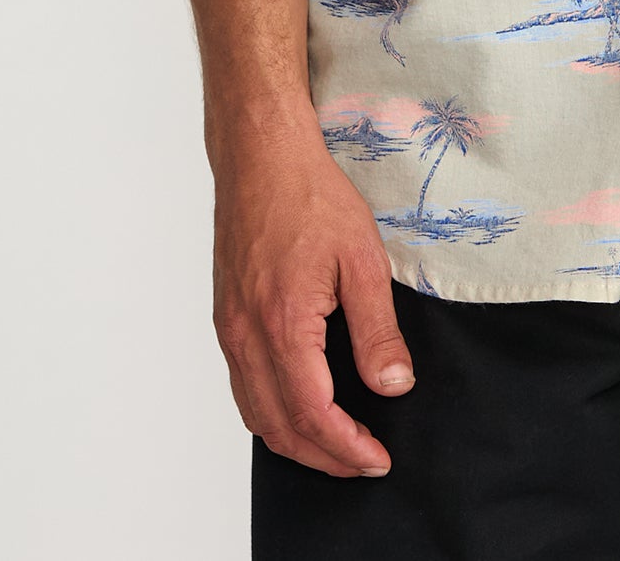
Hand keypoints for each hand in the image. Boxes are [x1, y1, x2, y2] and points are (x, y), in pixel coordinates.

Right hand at [212, 125, 413, 476]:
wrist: (261, 156)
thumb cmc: (309, 195)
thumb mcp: (362, 257)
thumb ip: (377, 329)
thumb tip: (393, 385)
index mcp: (284, 324)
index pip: (313, 413)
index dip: (346, 447)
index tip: (376, 459)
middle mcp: (248, 335)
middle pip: (279, 427)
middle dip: (323, 456)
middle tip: (362, 463)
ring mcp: (230, 328)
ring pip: (255, 413)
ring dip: (294, 440)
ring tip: (335, 445)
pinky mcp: (226, 317)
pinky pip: (242, 385)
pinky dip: (269, 413)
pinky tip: (297, 405)